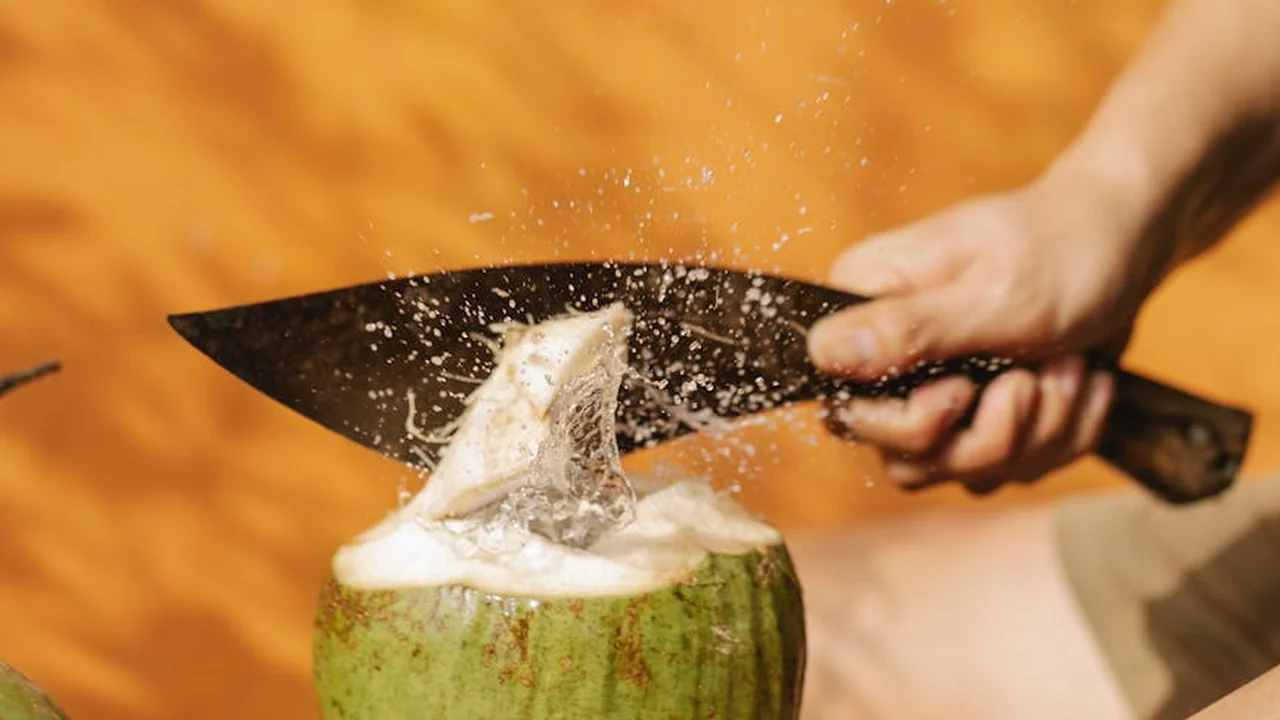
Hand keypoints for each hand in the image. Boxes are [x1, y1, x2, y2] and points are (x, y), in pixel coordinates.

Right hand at [807, 170, 1167, 494]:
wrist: (1125, 243)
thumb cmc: (1060, 248)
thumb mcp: (992, 293)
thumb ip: (907, 329)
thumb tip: (822, 353)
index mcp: (864, 308)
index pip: (844, 410)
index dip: (909, 422)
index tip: (964, 385)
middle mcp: (885, 356)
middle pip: (906, 461)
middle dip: (993, 435)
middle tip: (1033, 377)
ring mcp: (932, 391)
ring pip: (963, 471)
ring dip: (1041, 429)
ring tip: (1068, 365)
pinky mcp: (977, 415)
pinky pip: (1010, 468)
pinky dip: (1063, 432)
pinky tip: (1080, 379)